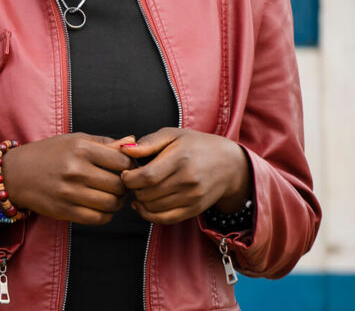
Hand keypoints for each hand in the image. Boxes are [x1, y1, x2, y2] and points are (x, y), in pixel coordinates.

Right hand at [3, 133, 134, 224]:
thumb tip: (133, 141)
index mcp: (80, 148)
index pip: (123, 162)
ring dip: (117, 202)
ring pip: (112, 204)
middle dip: (125, 187)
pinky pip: (99, 218)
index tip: (125, 169)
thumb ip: (105, 143)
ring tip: (111, 196)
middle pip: (120, 185)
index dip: (130, 167)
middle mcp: (76, 170)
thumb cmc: (49, 153)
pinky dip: (106, 214)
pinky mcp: (65, 210)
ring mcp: (70, 192)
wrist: (16, 173)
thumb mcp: (74, 140)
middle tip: (120, 185)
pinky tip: (100, 206)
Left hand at [120, 128, 250, 224]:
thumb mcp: (172, 135)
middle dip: (133, 190)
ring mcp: (193, 197)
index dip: (129, 178)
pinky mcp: (195, 209)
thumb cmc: (195, 145)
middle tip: (130, 182)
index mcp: (180, 158)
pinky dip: (149, 215)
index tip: (125, 173)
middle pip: (149, 194)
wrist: (229, 164)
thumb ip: (148, 142)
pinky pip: (166, 219)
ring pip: (155, 208)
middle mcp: (188, 180)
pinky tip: (143, 205)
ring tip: (138, 190)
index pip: (147, 176)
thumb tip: (124, 149)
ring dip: (140, 201)